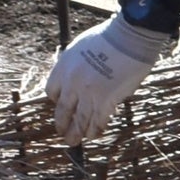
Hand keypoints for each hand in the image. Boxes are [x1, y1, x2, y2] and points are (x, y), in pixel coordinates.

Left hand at [42, 13, 173, 140]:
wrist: (127, 38)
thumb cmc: (109, 38)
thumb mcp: (81, 48)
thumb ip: (77, 66)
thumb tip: (82, 81)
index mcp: (63, 67)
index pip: (52, 91)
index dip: (57, 101)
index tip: (63, 105)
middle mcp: (71, 82)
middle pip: (63, 110)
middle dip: (62, 125)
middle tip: (63, 133)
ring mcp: (88, 93)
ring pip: (79, 120)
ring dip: (76, 133)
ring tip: (74, 141)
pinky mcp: (106, 100)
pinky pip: (97, 121)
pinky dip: (95, 130)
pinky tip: (95, 135)